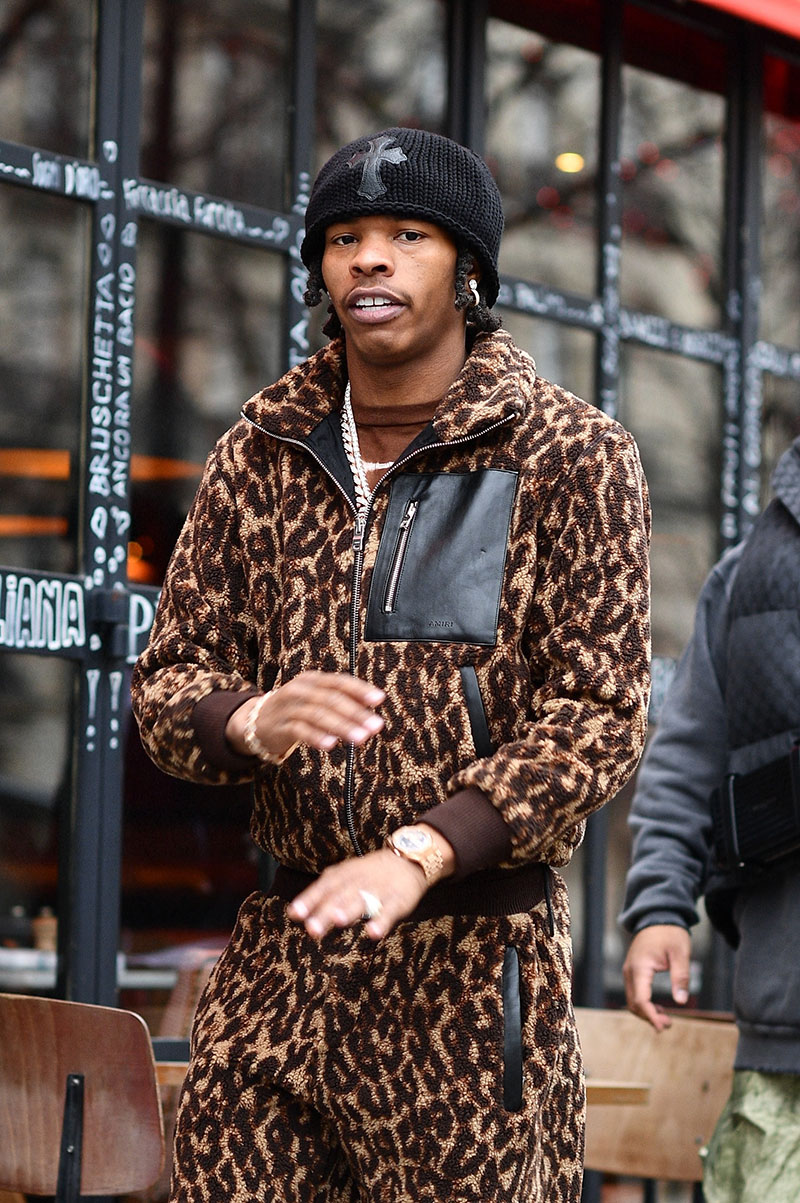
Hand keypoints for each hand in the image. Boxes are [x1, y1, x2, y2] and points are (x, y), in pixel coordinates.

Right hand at [226, 670, 384, 760]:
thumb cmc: (297, 710)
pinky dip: (316, 737)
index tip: (379, 699)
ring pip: (318, 714)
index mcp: (313, 680)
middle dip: (356, 713)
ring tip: (360, 738)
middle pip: (331, 699)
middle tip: (376, 726)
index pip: (339, 681)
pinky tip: (331, 745)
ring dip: (341, 726)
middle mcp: (300, 690)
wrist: (258, 722)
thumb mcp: (317, 699)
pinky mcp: (280, 726)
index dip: (360, 689)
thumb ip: (341, 702)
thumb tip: (372, 711)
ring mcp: (288, 707)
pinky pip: (299, 730)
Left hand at [287, 847, 432, 940]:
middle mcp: (359, 881)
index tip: (294, 914)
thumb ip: (323, 894)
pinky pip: (390, 910)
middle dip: (326, 911)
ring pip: (363, 900)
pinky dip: (382, 921)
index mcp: (344, 875)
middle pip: (340, 896)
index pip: (324, 886)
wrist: (408, 858)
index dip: (309, 899)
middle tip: (312, 928)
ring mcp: (379, 889)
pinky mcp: (399, 899)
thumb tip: (294, 913)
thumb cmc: (370, 873)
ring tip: (338, 920)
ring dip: (350, 910)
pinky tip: (373, 933)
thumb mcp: (345, 876)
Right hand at [622, 923, 690, 1030]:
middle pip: (633, 1003)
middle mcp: (630, 971)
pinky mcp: (633, 971)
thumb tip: (680, 1001)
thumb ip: (680, 977)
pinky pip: (635, 993)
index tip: (663, 1027)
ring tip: (666, 1019)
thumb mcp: (680, 953)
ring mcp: (629, 971)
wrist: (658, 916)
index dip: (651, 1016)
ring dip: (646, 1012)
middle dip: (649, 1017)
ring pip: (632, 1000)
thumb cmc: (670, 933)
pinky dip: (644, 1004)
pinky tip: (659, 1009)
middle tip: (669, 1025)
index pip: (641, 999)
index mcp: (640, 967)